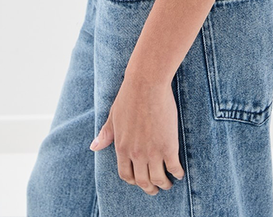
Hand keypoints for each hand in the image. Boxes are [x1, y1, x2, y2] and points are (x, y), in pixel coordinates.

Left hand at [89, 75, 185, 195]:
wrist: (147, 83)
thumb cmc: (129, 96)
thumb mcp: (113, 115)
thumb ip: (106, 134)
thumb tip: (94, 147)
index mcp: (122, 147)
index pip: (125, 174)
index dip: (133, 181)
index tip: (139, 181)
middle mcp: (136, 154)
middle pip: (143, 181)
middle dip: (150, 188)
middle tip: (155, 189)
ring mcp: (153, 151)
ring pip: (158, 179)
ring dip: (164, 184)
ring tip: (168, 184)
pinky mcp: (169, 145)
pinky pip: (173, 167)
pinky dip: (177, 173)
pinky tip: (179, 172)